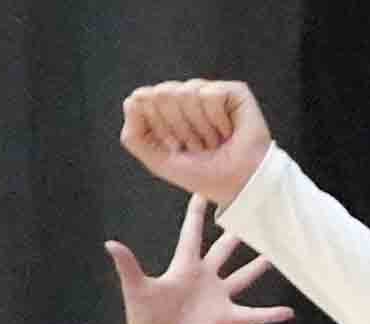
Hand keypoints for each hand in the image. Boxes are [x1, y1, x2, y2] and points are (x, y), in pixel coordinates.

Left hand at [107, 194, 292, 323]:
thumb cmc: (144, 323)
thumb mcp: (137, 290)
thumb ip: (129, 266)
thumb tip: (110, 243)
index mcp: (184, 266)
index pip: (192, 231)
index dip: (197, 211)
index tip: (205, 189)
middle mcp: (204, 278)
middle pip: (224, 248)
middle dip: (237, 232)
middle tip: (253, 212)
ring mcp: (217, 298)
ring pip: (243, 276)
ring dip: (259, 266)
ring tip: (277, 253)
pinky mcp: (226, 319)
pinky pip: (253, 315)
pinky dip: (270, 315)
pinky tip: (289, 312)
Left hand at [120, 80, 274, 207]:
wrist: (238, 186)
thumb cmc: (204, 176)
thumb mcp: (160, 162)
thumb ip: (135, 137)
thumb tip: (131, 100)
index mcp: (168, 112)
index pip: (145, 100)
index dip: (159, 130)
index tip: (177, 149)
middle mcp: (187, 98)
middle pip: (164, 93)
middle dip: (179, 128)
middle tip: (198, 146)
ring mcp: (209, 92)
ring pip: (186, 92)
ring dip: (200, 128)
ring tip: (214, 141)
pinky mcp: (232, 91)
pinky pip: (209, 94)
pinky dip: (217, 120)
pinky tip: (227, 131)